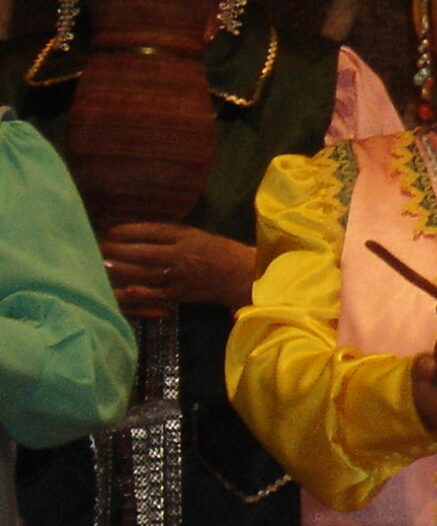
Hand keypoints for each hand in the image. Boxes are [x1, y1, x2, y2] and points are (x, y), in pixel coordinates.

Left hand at [99, 223, 256, 313]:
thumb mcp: (199, 236)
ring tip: (105, 265)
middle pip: (144, 252)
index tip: (111, 231)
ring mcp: (181, 277)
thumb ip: (173, 236)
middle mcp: (182, 256)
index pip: (153, 232)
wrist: (247, 278)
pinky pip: (158, 293)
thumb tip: (141, 236)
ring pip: (146, 272)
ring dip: (123, 269)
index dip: (130, 231)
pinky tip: (127, 289)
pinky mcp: (183, 294)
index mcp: (187, 238)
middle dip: (120, 250)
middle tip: (100, 248)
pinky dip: (142, 292)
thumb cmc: (224, 253)